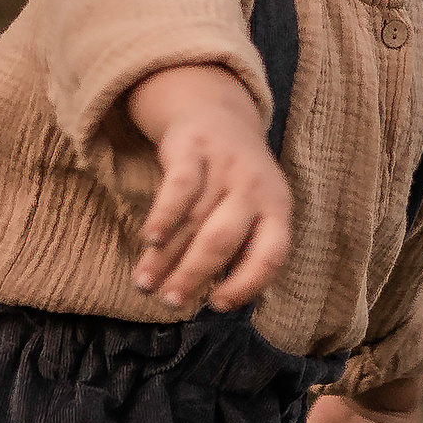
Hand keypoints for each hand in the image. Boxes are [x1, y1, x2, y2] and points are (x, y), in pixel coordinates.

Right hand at [123, 63, 292, 314]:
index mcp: (278, 209)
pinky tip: (149, 239)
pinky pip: (179, 186)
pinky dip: (163, 215)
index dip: (245, 285)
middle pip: (222, 240)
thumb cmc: (237, 183)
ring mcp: (225, 166)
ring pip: (193, 220)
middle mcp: (255, 187)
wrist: (220, 117)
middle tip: (170, 302)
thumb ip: (244, 249)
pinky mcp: (195, 149)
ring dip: (164, 256)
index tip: (217, 305)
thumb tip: (218, 300)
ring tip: (145, 283)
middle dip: (193, 275)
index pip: (270, 255)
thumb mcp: (256, 211)